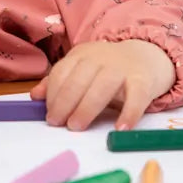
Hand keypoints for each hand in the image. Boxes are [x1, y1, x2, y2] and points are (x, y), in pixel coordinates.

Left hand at [29, 39, 174, 130]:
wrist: (147, 57)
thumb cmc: (109, 69)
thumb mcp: (82, 70)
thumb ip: (60, 82)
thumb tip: (35, 96)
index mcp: (82, 54)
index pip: (62, 72)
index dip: (53, 95)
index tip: (50, 116)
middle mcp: (101, 58)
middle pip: (79, 79)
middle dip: (65, 102)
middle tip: (59, 123)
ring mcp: (122, 68)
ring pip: (102, 87)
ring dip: (87, 108)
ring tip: (77, 127)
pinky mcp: (143, 81)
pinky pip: (136, 97)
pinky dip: (129, 113)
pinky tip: (120, 128)